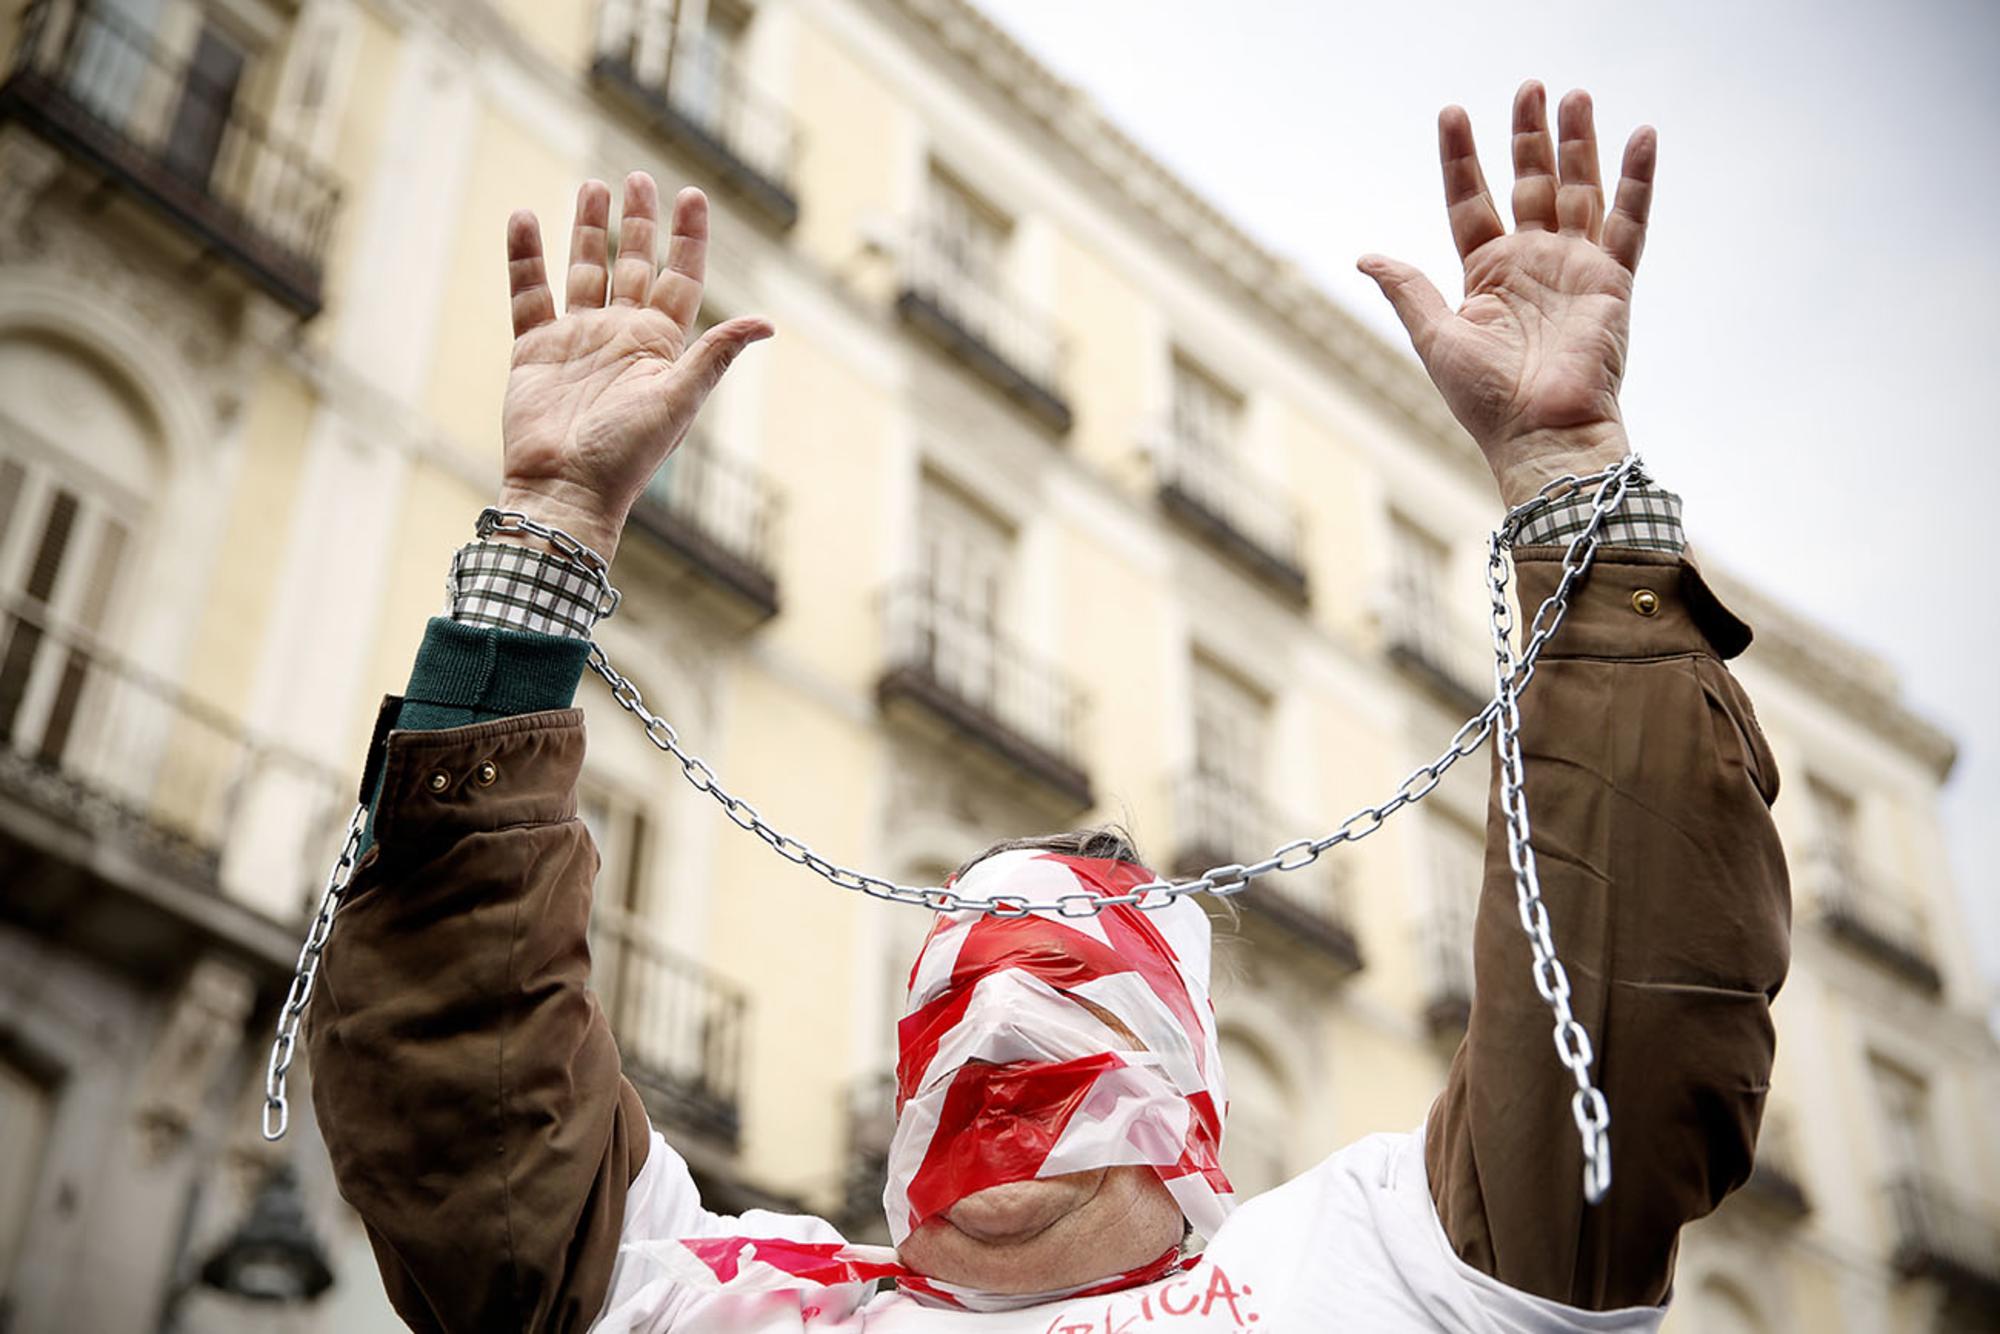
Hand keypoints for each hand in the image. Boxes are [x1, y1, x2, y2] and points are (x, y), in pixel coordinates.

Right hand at [497, 173, 772, 559]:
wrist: (564, 487)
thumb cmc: (626, 454)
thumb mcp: (678, 399)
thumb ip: (715, 354)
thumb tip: (766, 322)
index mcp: (660, 345)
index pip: (679, 277)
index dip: (688, 237)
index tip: (691, 195)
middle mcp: (621, 336)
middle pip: (633, 264)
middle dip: (638, 222)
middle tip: (639, 178)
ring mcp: (577, 339)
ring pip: (585, 270)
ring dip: (588, 229)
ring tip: (593, 185)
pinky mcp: (535, 349)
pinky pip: (529, 293)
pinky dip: (525, 257)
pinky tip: (524, 218)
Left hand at [1359, 83, 1654, 507]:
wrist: (1541, 434)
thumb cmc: (1486, 400)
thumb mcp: (1435, 337)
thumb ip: (1407, 289)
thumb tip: (1365, 255)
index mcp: (1486, 275)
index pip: (1470, 200)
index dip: (1461, 158)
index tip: (1453, 112)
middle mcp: (1532, 263)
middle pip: (1529, 183)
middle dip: (1528, 135)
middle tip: (1529, 86)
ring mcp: (1574, 268)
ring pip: (1577, 189)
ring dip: (1577, 142)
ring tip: (1573, 95)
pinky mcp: (1613, 281)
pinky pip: (1629, 221)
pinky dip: (1637, 179)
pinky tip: (1643, 134)